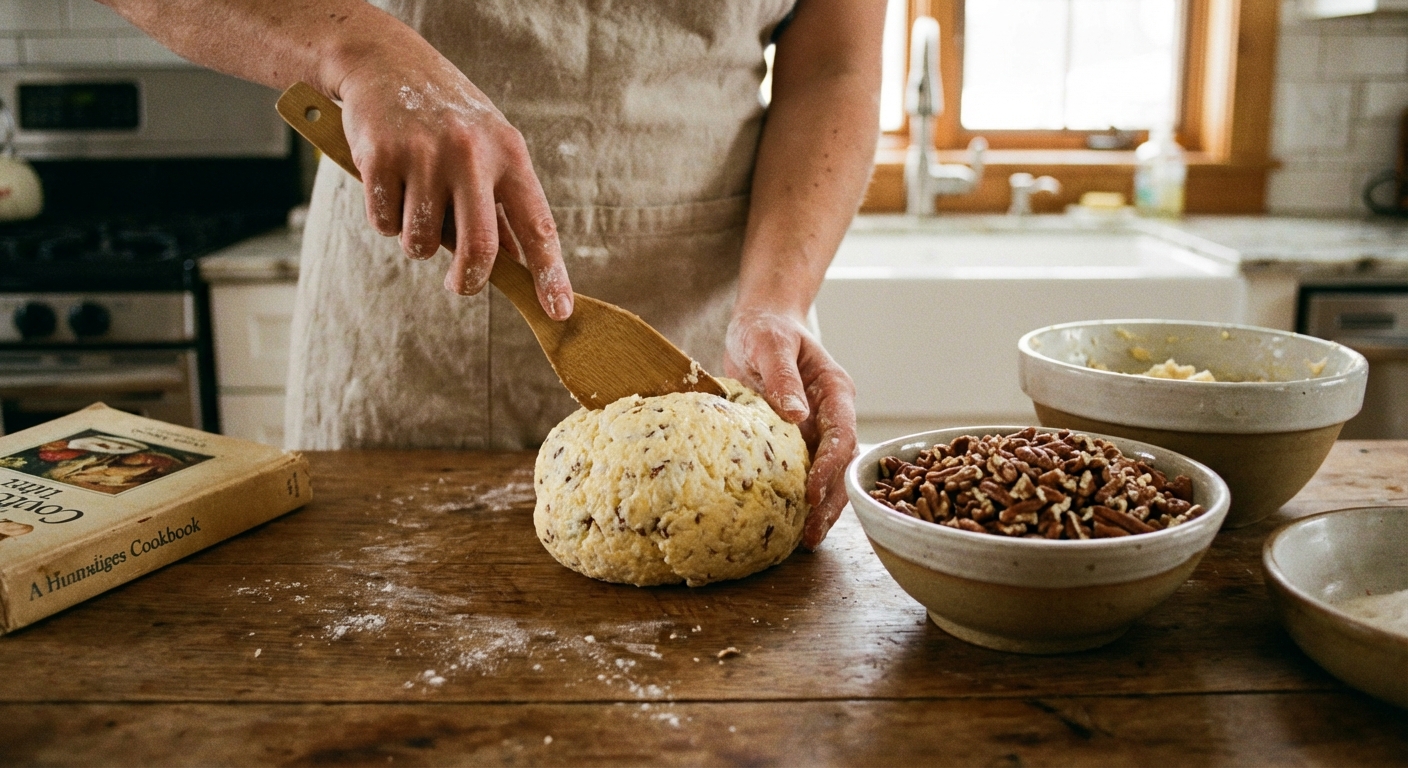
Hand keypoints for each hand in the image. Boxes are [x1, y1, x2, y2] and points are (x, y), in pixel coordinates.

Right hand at [335, 51, 572, 318]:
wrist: (384, 62)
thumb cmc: (446, 116)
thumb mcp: (487, 148)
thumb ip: (501, 204)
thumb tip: (518, 267)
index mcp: (509, 153)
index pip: (537, 226)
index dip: (550, 275)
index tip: (559, 312)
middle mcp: (471, 154)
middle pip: (479, 249)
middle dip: (469, 281)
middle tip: (461, 285)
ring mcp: (425, 155)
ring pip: (421, 244)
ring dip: (416, 242)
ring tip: (416, 203)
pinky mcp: (380, 157)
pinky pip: (385, 223)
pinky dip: (385, 218)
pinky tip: (388, 184)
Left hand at [725, 310, 857, 549]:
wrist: (760, 323)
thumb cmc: (766, 328)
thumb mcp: (770, 343)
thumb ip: (782, 376)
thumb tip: (796, 415)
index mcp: (834, 391)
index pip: (842, 435)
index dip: (830, 467)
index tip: (813, 493)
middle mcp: (832, 414)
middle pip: (843, 465)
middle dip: (832, 501)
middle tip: (811, 533)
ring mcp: (816, 429)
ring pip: (828, 475)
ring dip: (821, 507)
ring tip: (804, 540)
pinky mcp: (796, 440)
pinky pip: (803, 472)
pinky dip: (800, 498)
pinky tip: (788, 523)